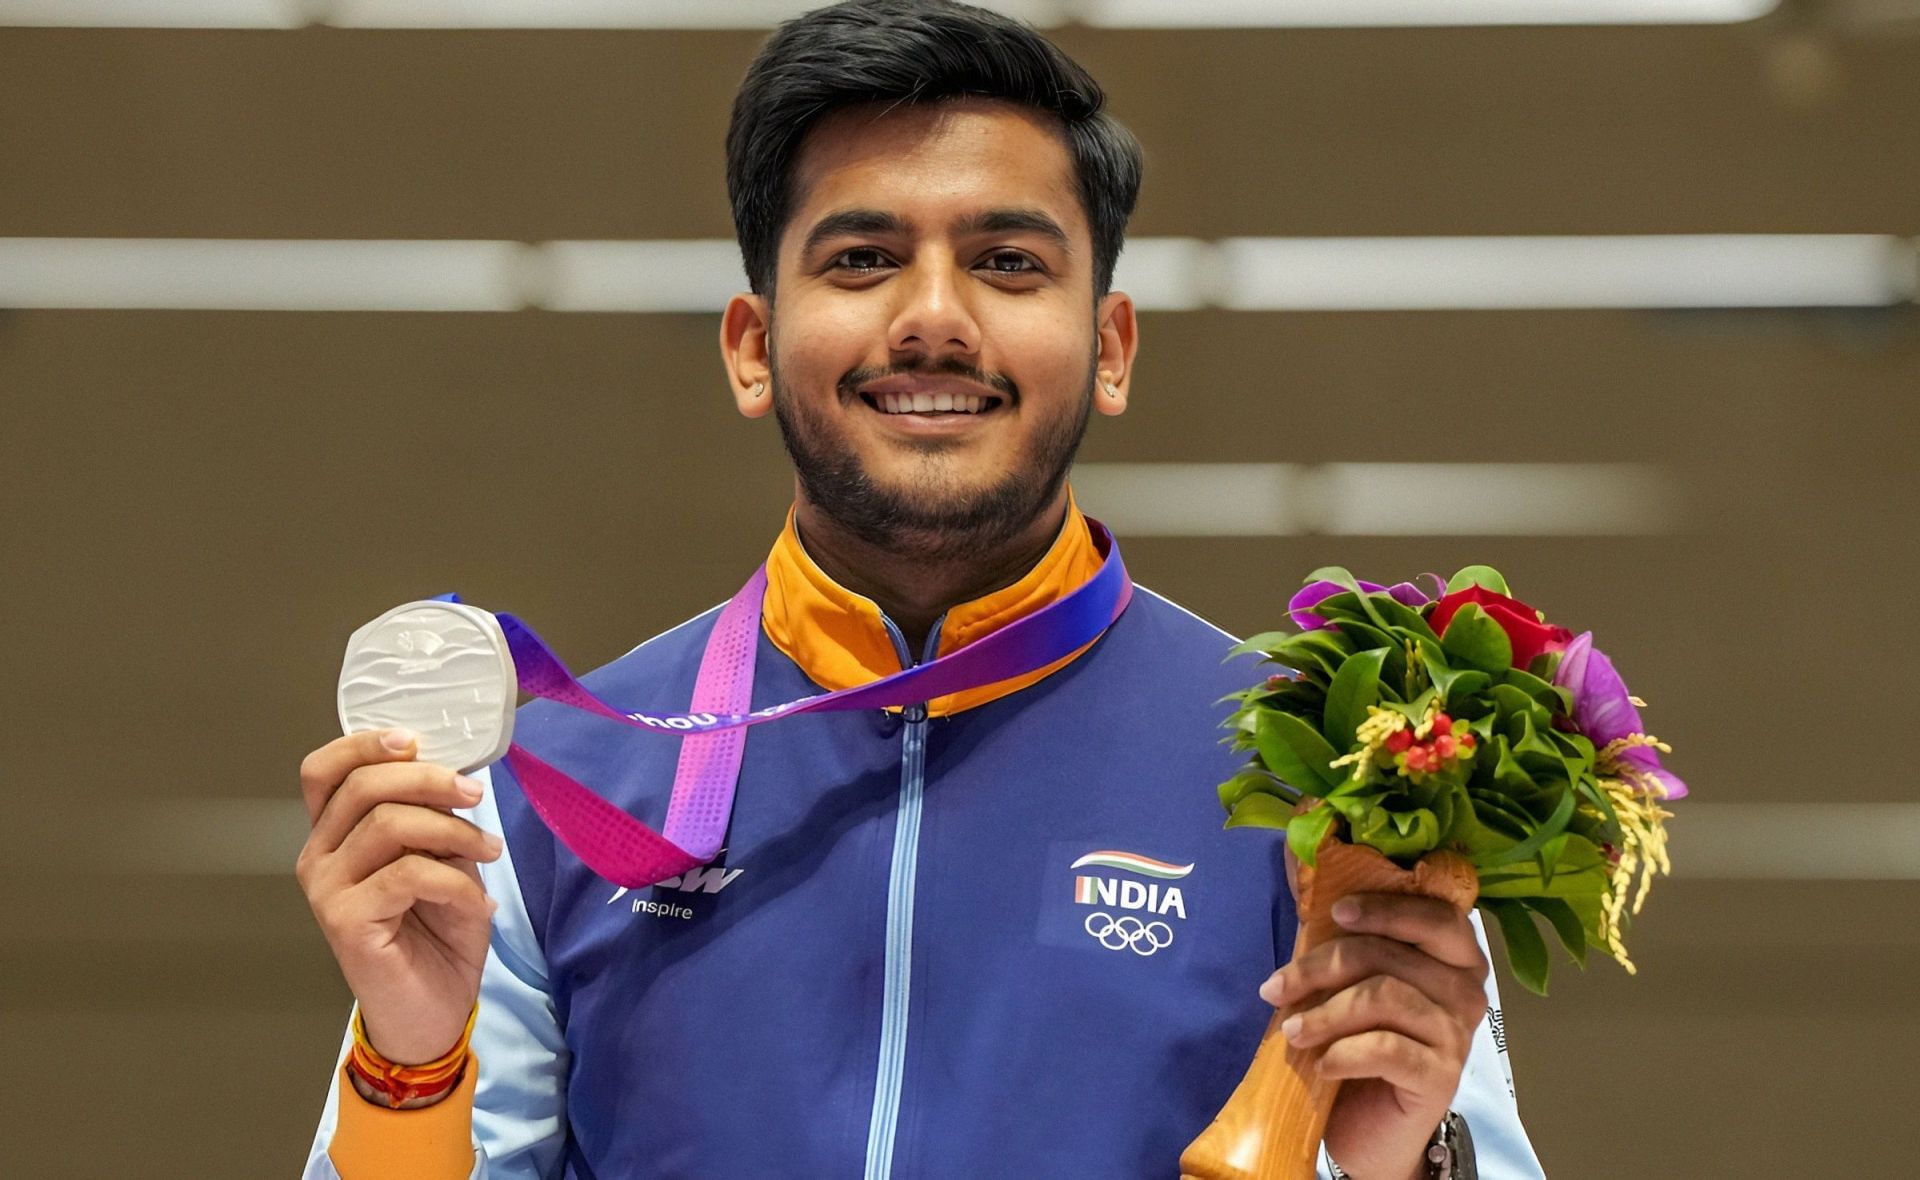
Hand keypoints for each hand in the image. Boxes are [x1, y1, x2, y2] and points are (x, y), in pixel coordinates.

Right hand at [295, 729, 501, 1064]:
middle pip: (363, 786)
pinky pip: (409, 874)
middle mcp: (318, 856)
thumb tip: (454, 778)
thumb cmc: (436, 934)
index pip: (324, 770)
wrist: (432, 1011)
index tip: (417, 741)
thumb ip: (434, 820)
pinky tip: (479, 901)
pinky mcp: (344, 921)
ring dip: (454, 832)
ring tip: (491, 852)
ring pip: (390, 824)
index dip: (366, 744)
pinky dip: (457, 881)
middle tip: (476, 795)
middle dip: (430, 780)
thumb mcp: (443, 861)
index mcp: (334, 833)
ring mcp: (326, 889)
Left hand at [1260, 891, 1488, 1179]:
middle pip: (1390, 954)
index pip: (1433, 915)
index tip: (1334, 914)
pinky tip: (1322, 1064)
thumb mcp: (1351, 983)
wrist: (1373, 1127)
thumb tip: (1297, 865)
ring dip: (1324, 1014)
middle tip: (1276, 989)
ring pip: (1383, 998)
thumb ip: (1339, 934)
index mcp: (1455, 956)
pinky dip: (1343, 1052)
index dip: (1383, 908)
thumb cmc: (1361, 1042)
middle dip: (1321, 966)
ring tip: (1291, 1033)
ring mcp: (1457, 1035)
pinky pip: (1386, 1048)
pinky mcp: (1442, 1077)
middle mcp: (1466, 990)